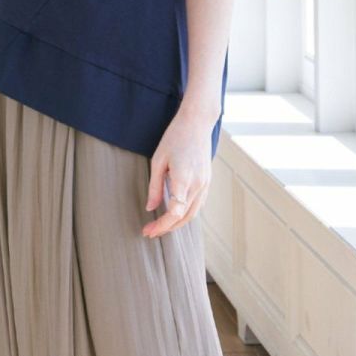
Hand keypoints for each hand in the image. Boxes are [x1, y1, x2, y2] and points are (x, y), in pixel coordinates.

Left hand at [141, 104, 215, 238]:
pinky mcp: (207, 182)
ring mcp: (205, 184)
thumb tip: (150, 208)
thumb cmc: (175, 138)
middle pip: (184, 218)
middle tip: (150, 232)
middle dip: (167, 228)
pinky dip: (186, 214)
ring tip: (161, 225)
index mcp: (184, 180)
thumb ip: (155, 187)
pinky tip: (175, 214)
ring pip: (193, 214)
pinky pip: (198, 205)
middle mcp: (198, 185)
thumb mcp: (158, 161)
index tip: (148, 230)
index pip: (174, 213)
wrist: (197, 124)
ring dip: (177, 224)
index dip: (161, 225)